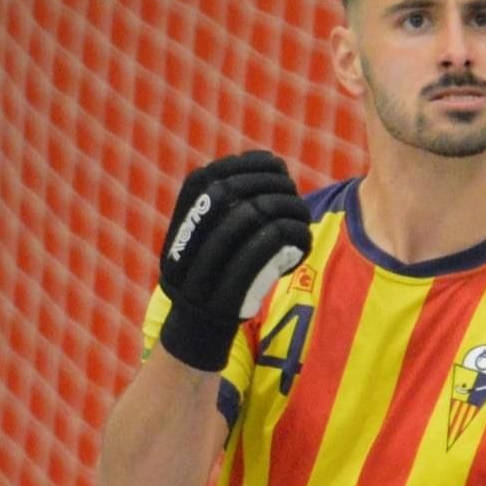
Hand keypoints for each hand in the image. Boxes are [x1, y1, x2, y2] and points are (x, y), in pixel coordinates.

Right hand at [156, 152, 312, 370]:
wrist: (196, 321)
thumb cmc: (212, 267)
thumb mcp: (206, 226)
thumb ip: (227, 196)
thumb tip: (269, 164)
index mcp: (183, 212)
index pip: (220, 173)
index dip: (256, 166)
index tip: (279, 170)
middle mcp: (189, 231)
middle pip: (238, 191)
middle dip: (275, 187)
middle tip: (295, 197)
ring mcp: (204, 261)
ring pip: (253, 216)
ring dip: (288, 211)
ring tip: (301, 218)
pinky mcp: (227, 287)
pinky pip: (265, 251)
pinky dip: (289, 238)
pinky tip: (301, 241)